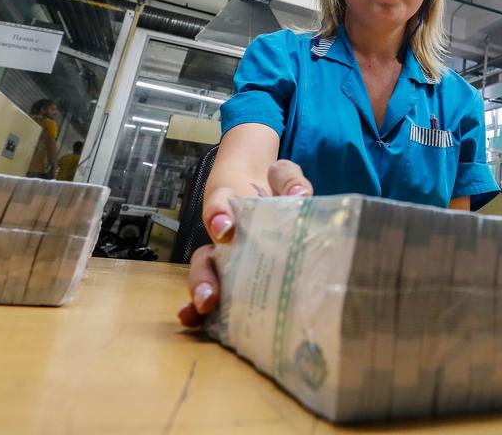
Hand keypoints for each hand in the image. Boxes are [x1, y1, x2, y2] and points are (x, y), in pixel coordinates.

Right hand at [177, 160, 312, 326]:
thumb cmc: (271, 189)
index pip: (221, 205)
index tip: (226, 229)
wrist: (265, 193)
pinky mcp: (236, 276)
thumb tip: (299, 194)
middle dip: (204, 277)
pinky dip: (207, 311)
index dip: (220, 216)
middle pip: (205, 256)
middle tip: (208, 297)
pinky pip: (220, 293)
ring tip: (204, 312)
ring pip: (207, 277)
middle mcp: (222, 236)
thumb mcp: (280, 177)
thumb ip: (288, 180)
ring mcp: (226, 259)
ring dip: (203, 295)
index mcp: (231, 206)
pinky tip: (201, 324)